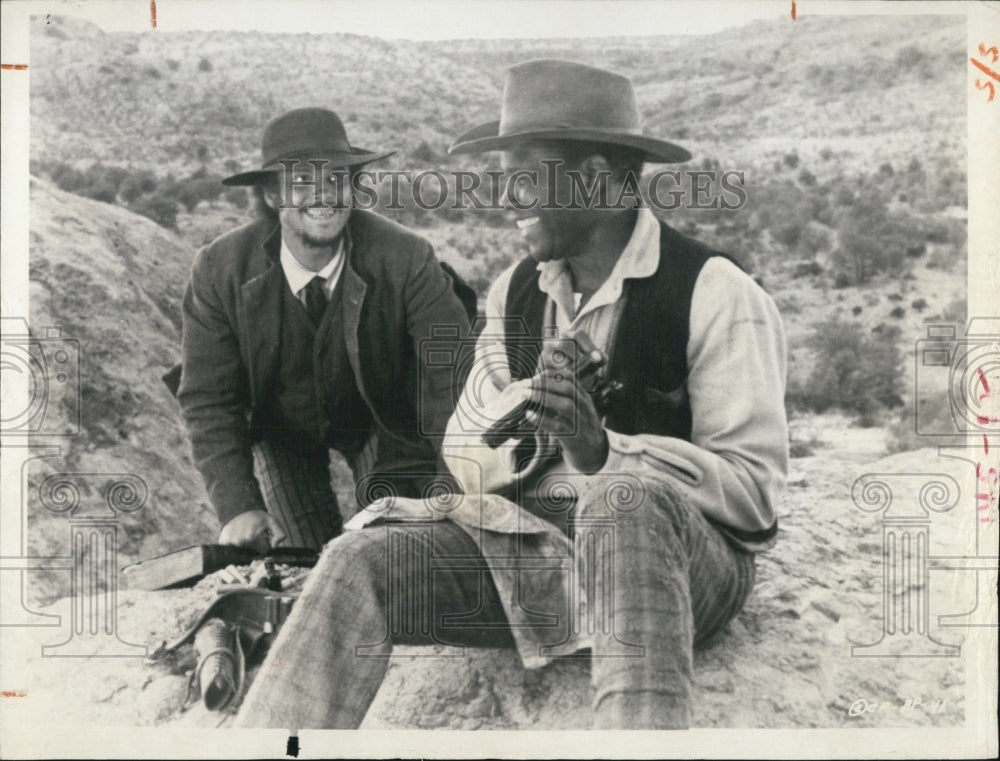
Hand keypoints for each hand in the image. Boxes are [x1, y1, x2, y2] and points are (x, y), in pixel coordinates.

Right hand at [218, 510, 285, 552]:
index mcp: (252, 537)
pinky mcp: (223, 543)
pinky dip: (234, 548)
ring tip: (245, 536)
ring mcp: (230, 543)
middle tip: (253, 536)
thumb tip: (274, 546)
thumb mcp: (271, 521)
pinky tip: (237, 539)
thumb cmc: (256, 516)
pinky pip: (230, 552)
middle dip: (255, 547)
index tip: (263, 538)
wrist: (238, 508)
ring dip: (245, 548)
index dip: (265, 545)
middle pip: (253, 553)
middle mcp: (240, 542)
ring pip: (242, 553)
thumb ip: (279, 534)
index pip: (263, 551)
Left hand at [527, 330, 608, 472]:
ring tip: (526, 395)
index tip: (535, 376)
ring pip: (566, 406)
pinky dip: (543, 420)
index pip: (570, 378)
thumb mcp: (574, 411)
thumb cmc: (579, 430)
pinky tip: (530, 415)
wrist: (594, 454)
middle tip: (527, 384)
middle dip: (545, 383)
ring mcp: (582, 424)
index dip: (551, 374)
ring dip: (543, 398)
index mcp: (583, 398)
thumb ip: (559, 399)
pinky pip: (559, 428)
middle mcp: (585, 408)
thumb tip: (534, 388)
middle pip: (568, 388)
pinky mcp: (576, 439)